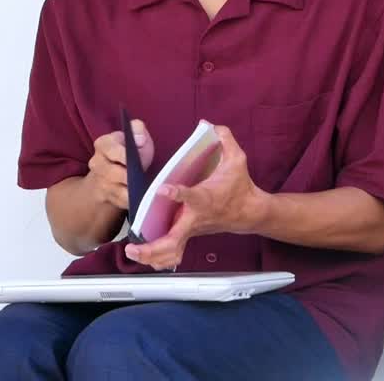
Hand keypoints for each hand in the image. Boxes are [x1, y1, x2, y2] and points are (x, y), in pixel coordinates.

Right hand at [85, 120, 154, 210]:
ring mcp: (100, 182)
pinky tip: (141, 198)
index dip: (123, 154)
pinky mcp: (106, 197)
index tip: (136, 158)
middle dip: (131, 176)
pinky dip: (132, 201)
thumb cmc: (130, 152)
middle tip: (143, 176)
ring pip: (117, 190)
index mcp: (103, 144)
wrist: (114, 174)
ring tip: (145, 188)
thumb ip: (138, 130)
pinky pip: (121, 201)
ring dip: (132, 190)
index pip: (110, 148)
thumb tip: (140, 139)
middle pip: (113, 173)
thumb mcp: (136, 137)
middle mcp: (97, 163)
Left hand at [124, 125, 267, 269]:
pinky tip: (144, 258)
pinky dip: (158, 258)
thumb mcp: (237, 159)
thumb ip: (225, 139)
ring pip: (171, 252)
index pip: (191, 196)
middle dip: (153, 247)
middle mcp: (195, 218)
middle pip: (173, 240)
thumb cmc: (240, 187)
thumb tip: (210, 125)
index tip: (164, 189)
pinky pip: (173, 253)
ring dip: (152, 257)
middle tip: (134, 246)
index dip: (177, 193)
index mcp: (205, 198)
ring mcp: (191, 230)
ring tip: (134, 253)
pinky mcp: (189, 235)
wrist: (249, 212)